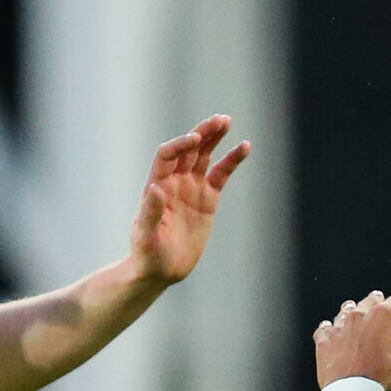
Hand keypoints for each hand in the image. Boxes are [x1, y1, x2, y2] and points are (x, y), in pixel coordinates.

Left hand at [130, 115, 252, 286]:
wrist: (160, 270)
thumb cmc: (147, 256)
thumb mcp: (146, 237)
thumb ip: (149, 213)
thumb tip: (156, 188)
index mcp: (157, 186)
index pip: (167, 155)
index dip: (180, 144)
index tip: (196, 139)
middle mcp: (174, 182)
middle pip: (188, 149)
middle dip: (202, 133)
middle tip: (220, 120)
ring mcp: (191, 189)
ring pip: (204, 156)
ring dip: (214, 138)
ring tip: (227, 121)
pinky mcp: (208, 200)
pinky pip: (222, 175)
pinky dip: (232, 160)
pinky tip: (244, 147)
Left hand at [315, 291, 390, 390]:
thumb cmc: (379, 375)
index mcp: (383, 316)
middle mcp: (360, 315)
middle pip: (371, 300)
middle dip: (380, 301)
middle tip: (384, 305)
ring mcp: (340, 325)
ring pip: (347, 309)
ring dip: (355, 311)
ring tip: (358, 314)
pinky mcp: (325, 339)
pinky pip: (326, 327)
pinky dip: (331, 328)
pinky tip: (333, 330)